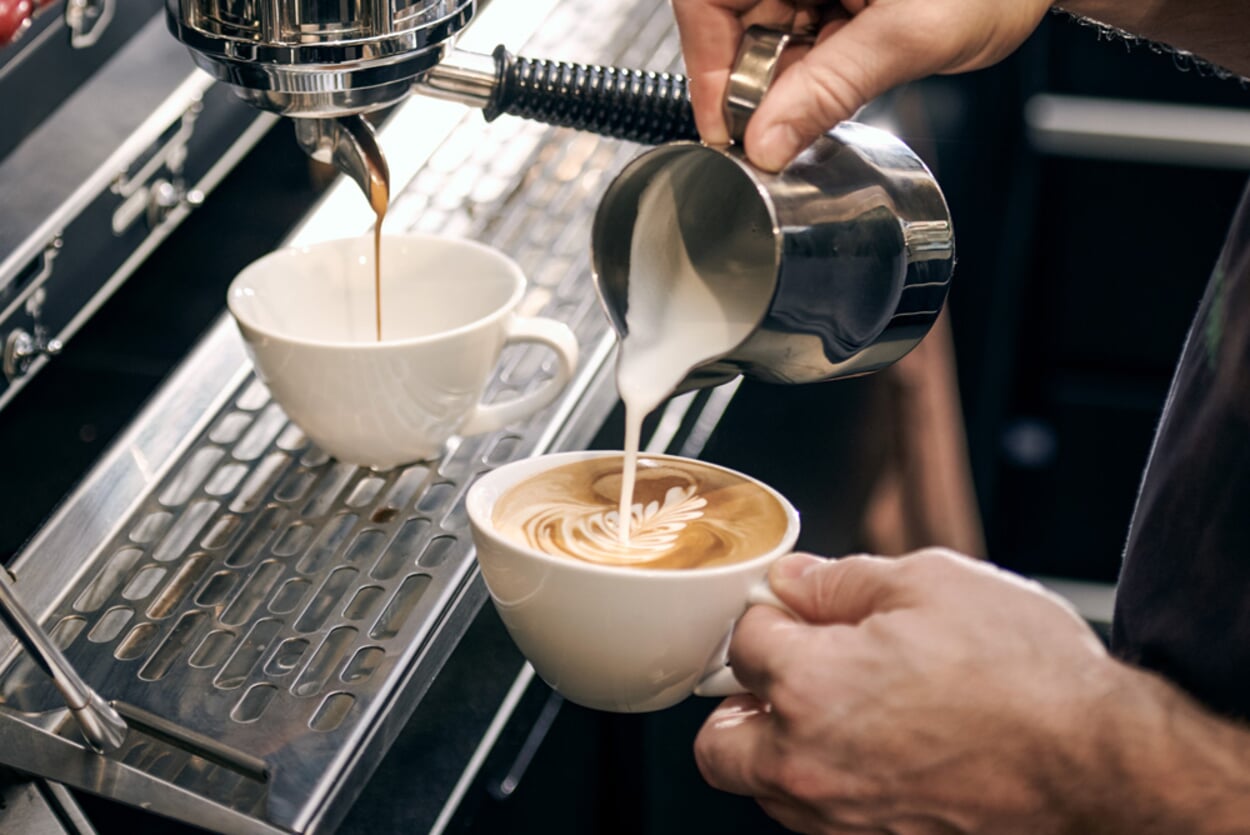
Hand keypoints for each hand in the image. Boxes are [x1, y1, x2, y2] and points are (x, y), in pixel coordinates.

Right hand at [671, 0, 1052, 170]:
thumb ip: (829, 90)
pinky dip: (818, 62)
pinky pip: (799, 31)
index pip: (705, 3)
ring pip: (765, 31)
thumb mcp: (909, 37)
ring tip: (851, 74)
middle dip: (759, 78)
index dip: (706, 68)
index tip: (726, 130)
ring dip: (793, 74)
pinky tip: (854, 66)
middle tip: (792, 119)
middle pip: (733, 20)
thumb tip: (766, 142)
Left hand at [694, 549, 1127, 833]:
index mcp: (809, 685)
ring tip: (839, 712)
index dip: (771, 614)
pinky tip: (875, 750)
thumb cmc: (1026, 674)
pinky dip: (826, 785)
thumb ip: (841, 580)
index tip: (793, 611)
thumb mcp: (931, 583)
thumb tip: (794, 582)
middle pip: (718, 741)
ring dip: (779, 747)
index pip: (743, 640)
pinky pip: (818, 819)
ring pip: (765, 787)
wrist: (1099, 763)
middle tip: (783, 674)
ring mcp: (841, 819)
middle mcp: (810, 763)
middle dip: (740, 702)